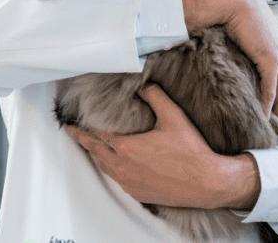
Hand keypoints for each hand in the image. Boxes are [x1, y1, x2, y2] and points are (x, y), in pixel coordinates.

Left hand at [66, 84, 259, 209]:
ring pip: (103, 166)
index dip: (87, 125)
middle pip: (95, 150)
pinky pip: (116, 178)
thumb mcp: (173, 116)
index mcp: (127, 147)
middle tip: (71, 132)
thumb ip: (155, 96)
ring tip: (87, 145)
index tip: (77, 120)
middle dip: (81, 139)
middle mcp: (124, 166)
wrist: (206, 182)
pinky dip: (108, 167)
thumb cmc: (191, 152)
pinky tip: (110, 163)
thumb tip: (144, 85)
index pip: (99, 133)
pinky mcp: (138, 192)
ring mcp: (130, 181)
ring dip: (93, 154)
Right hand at [179, 0, 277, 120]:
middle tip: (274, 132)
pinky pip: (270, 90)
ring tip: (266, 131)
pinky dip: (265, 106)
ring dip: (274, 113)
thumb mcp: (249, 37)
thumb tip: (240, 67)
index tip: (273, 116)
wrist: (234, 0)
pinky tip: (260, 119)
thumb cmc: (237, 14)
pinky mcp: (272, 60)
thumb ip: (250, 52)